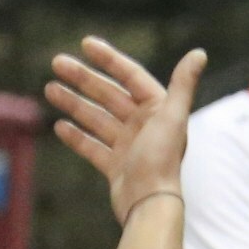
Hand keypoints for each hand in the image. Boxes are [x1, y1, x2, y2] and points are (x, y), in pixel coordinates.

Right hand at [47, 40, 205, 225]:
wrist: (149, 204)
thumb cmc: (161, 160)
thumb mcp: (171, 117)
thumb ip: (184, 84)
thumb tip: (199, 53)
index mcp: (159, 110)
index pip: (131, 76)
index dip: (109, 59)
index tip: (85, 43)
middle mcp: (145, 126)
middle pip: (109, 95)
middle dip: (83, 78)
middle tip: (56, 63)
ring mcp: (129, 146)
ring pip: (96, 118)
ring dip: (74, 103)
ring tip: (50, 89)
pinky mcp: (115, 166)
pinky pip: (92, 146)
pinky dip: (77, 136)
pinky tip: (59, 126)